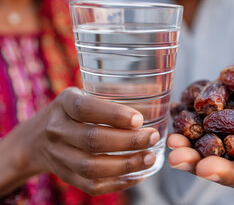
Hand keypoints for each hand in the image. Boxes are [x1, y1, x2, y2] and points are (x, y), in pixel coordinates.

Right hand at [0, 87, 159, 195]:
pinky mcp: (65, 176)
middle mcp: (58, 130)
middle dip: (128, 141)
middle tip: (152, 137)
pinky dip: (118, 184)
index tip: (139, 119)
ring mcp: (59, 156)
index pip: (86, 109)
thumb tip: (156, 91)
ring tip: (149, 158)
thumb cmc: (71, 113)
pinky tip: (138, 175)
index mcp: (64, 104)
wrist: (34, 139)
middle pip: (92, 140)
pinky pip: (91, 186)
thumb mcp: (83, 95)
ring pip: (92, 167)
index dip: (114, 115)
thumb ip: (113, 94)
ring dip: (126, 165)